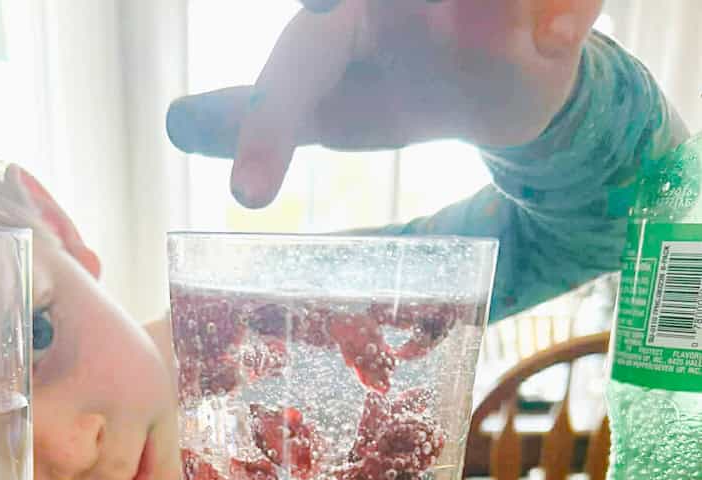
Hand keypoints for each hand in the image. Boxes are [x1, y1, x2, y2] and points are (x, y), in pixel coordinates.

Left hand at [167, 0, 601, 207]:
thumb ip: (263, 111)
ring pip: (478, 3)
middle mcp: (392, 1)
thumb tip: (176, 120)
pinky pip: (562, 5)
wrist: (507, 75)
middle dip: (327, 30)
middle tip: (331, 14)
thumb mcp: (332, 107)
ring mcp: (471, 1)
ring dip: (484, 15)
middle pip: (341, 26)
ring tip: (521, 35)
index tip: (249, 196)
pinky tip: (560, 34)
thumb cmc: (403, 84)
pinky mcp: (545, 8)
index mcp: (337, 24)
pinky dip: (567, 12)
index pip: (297, 69)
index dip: (269, 124)